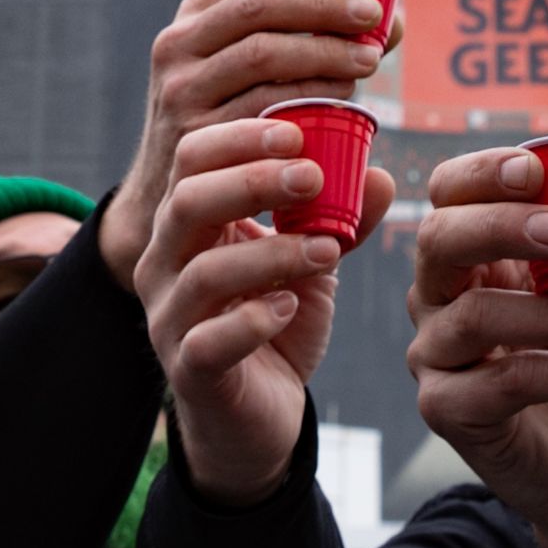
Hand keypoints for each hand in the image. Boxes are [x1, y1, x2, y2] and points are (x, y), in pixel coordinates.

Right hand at [109, 0, 387, 278]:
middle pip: (258, 6)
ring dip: (322, 50)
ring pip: (261, 52)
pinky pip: (262, 106)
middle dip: (322, 4)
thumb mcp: (248, 74)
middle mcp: (177, 46)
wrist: (168, 199)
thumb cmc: (231, 125)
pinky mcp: (192, 138)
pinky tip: (344, 99)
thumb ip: (307, 40)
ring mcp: (180, 91)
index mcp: (194, 16)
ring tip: (369, 59)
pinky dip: (308, 96)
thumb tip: (389, 19)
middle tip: (373, 17)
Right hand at [138, 121, 388, 505]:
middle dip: (253, 181)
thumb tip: (381, 174)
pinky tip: (291, 306)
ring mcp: (170, 317)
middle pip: (187, 200)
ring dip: (272, 253)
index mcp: (190, 222)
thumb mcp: (314, 260)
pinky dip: (254, 319)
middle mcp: (166, 263)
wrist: (259, 412)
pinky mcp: (189, 368)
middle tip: (313, 177)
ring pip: (204, 271)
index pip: (193, 157)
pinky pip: (209, 340)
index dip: (240, 138)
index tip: (299, 135)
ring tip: (327, 249)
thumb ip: (343, 219)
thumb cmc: (279, 319)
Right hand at [402, 144, 547, 547]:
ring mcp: (437, 356)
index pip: (452, 194)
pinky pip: (500, 383)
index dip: (482, 174)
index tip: (534, 168)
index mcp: (477, 254)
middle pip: (439, 241)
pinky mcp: (449, 412)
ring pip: (475, 316)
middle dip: (500, 226)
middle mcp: (442, 298)